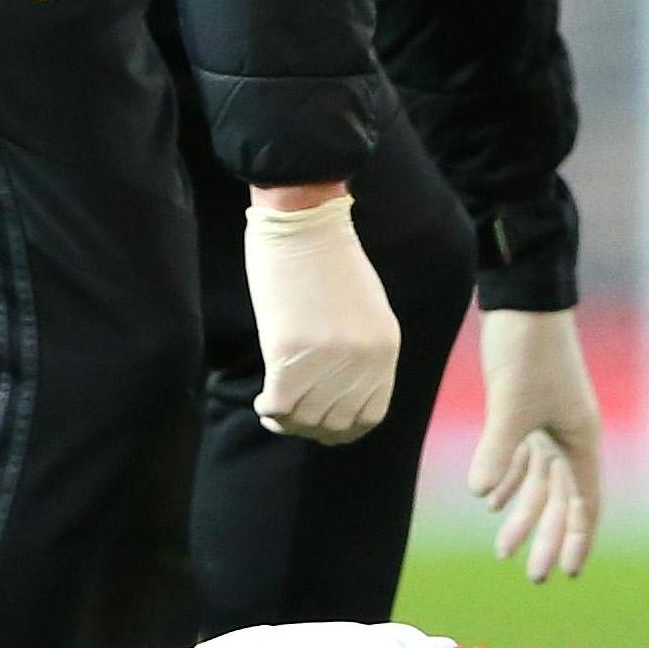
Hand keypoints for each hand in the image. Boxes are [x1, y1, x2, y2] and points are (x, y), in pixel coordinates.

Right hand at [244, 188, 399, 445]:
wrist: (304, 218)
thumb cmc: (329, 258)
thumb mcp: (367, 309)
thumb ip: (362, 351)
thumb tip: (339, 391)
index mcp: (385, 350)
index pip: (370, 416)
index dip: (342, 428)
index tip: (321, 423)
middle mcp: (363, 361)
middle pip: (335, 423)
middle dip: (310, 428)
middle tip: (290, 418)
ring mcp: (328, 359)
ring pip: (306, 418)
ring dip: (287, 422)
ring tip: (274, 410)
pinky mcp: (290, 352)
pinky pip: (280, 405)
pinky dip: (269, 411)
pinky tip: (262, 401)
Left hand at [467, 309, 601, 580]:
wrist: (521, 295)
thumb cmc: (526, 348)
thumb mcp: (511, 402)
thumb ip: (498, 451)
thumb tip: (481, 497)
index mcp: (581, 438)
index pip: (585, 502)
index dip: (577, 538)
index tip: (567, 571)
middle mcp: (570, 435)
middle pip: (562, 499)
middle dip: (547, 537)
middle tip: (534, 576)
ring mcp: (550, 423)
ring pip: (540, 482)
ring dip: (523, 514)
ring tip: (503, 549)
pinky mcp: (528, 408)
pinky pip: (523, 457)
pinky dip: (509, 480)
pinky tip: (489, 501)